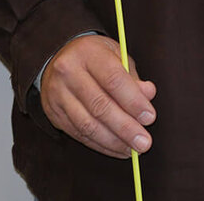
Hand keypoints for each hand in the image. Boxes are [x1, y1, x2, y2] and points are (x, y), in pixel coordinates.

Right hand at [40, 34, 156, 157]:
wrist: (60, 58)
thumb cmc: (96, 56)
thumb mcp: (117, 55)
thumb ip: (132, 76)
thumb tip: (149, 94)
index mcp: (88, 53)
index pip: (113, 79)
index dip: (133, 101)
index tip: (149, 117)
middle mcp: (69, 73)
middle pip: (99, 106)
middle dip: (125, 127)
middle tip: (144, 142)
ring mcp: (58, 95)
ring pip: (87, 124)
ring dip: (113, 141)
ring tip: (132, 149)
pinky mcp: (53, 114)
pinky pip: (78, 133)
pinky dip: (99, 144)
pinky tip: (116, 148)